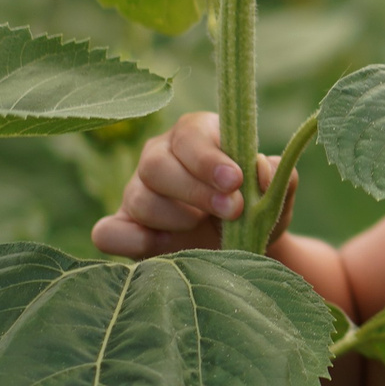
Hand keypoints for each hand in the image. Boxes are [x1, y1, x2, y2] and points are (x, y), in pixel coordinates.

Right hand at [91, 111, 291, 259]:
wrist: (241, 251)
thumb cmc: (256, 211)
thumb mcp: (276, 193)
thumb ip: (277, 174)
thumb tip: (259, 166)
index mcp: (197, 136)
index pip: (190, 134)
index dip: (209, 158)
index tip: (235, 181)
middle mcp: (160, 157)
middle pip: (156, 162)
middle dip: (195, 189)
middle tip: (231, 210)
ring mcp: (137, 192)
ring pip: (138, 196)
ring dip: (174, 217)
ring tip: (203, 229)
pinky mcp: (122, 227)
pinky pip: (107, 232)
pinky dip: (130, 241)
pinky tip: (164, 249)